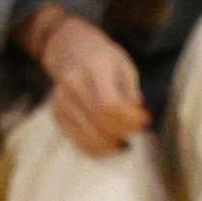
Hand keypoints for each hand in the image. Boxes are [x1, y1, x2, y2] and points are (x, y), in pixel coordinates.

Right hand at [30, 8, 150, 153]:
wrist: (72, 52)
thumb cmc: (105, 60)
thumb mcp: (124, 66)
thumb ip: (131, 91)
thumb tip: (138, 117)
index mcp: (93, 67)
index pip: (108, 103)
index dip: (128, 118)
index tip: (144, 119)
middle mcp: (72, 84)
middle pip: (98, 121)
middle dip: (122, 130)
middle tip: (137, 129)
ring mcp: (61, 100)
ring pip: (87, 135)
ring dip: (110, 143)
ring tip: (125, 140)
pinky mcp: (57, 114)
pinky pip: (77, 140)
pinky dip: (96, 148)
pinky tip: (110, 145)